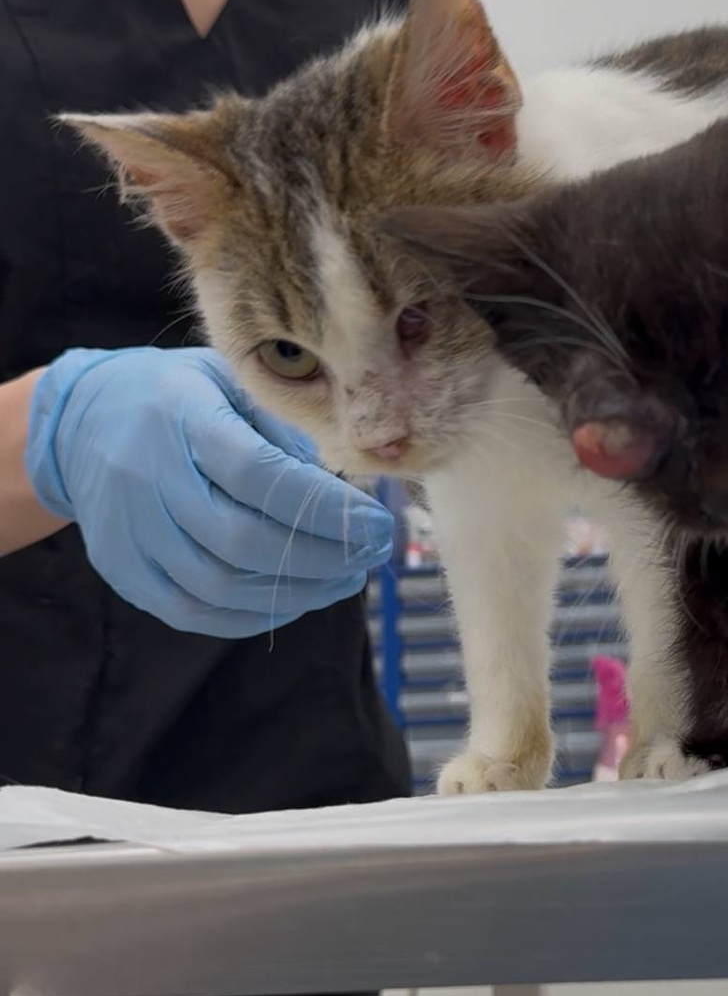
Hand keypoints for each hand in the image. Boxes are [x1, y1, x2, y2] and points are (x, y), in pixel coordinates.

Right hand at [24, 347, 392, 637]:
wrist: (81, 420)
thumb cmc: (178, 395)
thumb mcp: (230, 380)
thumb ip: (284, 427)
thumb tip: (350, 486)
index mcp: (184, 418)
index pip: (261, 476)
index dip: (326, 509)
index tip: (378, 524)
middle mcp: (150, 478)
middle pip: (243, 540)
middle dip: (323, 558)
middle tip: (371, 554)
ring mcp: (131, 530)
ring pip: (221, 587)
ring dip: (297, 592)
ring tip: (345, 578)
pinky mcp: (123, 569)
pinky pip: (194, 612)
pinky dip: (253, 615)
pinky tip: (296, 597)